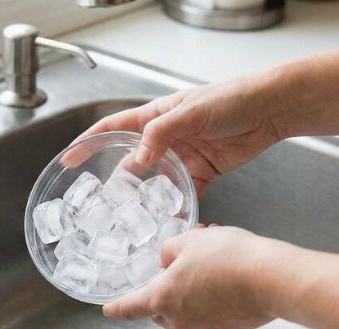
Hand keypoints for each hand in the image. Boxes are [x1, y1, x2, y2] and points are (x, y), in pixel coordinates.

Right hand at [75, 75, 285, 196]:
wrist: (268, 111)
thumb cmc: (231, 100)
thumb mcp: (190, 112)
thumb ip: (162, 133)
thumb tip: (139, 158)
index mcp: (156, 117)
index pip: (113, 128)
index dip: (90, 142)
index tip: (70, 158)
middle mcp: (166, 138)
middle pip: (132, 162)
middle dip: (118, 182)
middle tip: (105, 204)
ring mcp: (183, 157)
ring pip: (156, 182)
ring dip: (147, 198)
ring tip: (135, 217)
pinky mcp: (202, 172)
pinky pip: (184, 193)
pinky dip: (178, 206)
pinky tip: (171, 219)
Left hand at [103, 226, 291, 328]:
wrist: (272, 280)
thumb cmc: (226, 257)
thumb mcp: (190, 240)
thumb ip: (169, 251)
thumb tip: (168, 261)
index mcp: (161, 298)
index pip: (130, 307)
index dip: (117, 308)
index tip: (108, 311)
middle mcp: (179, 321)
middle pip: (160, 310)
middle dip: (165, 291)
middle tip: (181, 266)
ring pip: (186, 313)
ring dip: (191, 294)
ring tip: (210, 266)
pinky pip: (210, 317)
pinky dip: (212, 302)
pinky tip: (227, 282)